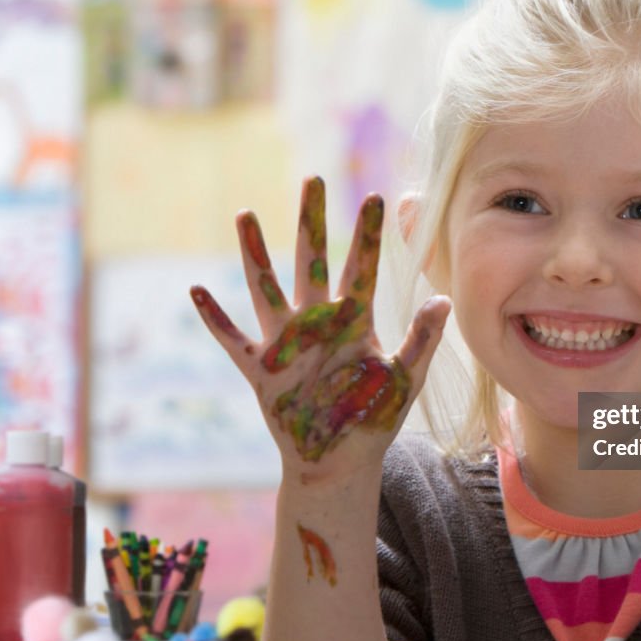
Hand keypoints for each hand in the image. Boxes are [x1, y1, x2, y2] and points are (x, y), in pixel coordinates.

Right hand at [190, 178, 450, 481]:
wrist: (340, 461)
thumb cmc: (374, 418)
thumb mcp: (404, 379)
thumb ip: (422, 340)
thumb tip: (442, 299)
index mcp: (354, 322)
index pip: (361, 268)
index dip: (368, 234)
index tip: (376, 196)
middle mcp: (318, 322)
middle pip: (311, 260)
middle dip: (313, 221)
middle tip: (313, 179)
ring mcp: (287, 343)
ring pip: (266, 287)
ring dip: (255, 253)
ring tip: (245, 214)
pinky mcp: (262, 370)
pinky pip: (233, 339)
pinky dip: (216, 319)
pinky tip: (198, 290)